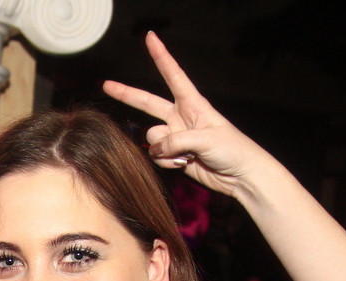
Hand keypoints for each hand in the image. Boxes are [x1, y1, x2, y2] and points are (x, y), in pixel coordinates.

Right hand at [102, 31, 269, 198]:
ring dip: (164, 149)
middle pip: (148, 102)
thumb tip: (155, 148)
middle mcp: (180, 117)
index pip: (173, 75)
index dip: (161, 56)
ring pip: (152, 138)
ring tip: (187, 155)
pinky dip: (167, 162)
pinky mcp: (173, 156)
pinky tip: (185, 163)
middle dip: (126, 94)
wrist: (240, 175)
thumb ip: (176, 140)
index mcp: (193, 104)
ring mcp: (175, 137)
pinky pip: (157, 156)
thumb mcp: (206, 138)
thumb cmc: (233, 149)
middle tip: (105, 85)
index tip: (150, 38)